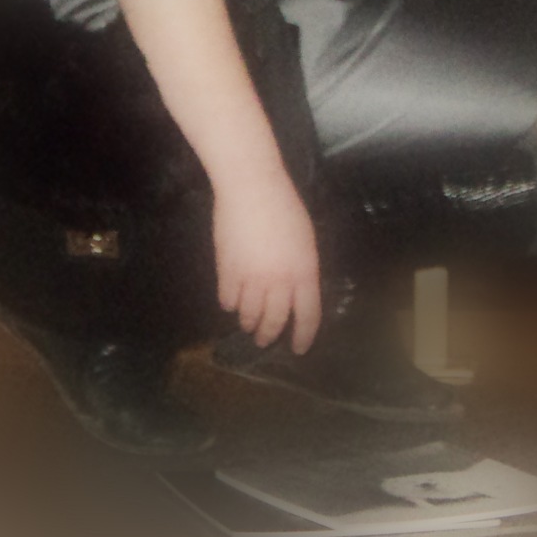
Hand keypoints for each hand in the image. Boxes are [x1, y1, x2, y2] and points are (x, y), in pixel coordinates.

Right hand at [213, 167, 321, 353]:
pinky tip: (231, 302)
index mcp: (305, 272)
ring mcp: (252, 279)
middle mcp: (280, 281)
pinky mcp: (227, 272)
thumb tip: (296, 289)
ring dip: (248, 322)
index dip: (304, 335)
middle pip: (275, 320)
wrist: (251, 189)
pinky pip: (228, 299)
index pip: (309, 315)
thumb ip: (302, 267)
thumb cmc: (284, 206)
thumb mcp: (305, 239)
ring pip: (249, 315)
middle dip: (269, 334)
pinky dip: (230, 304)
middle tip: (263, 340)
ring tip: (247, 324)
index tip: (299, 348)